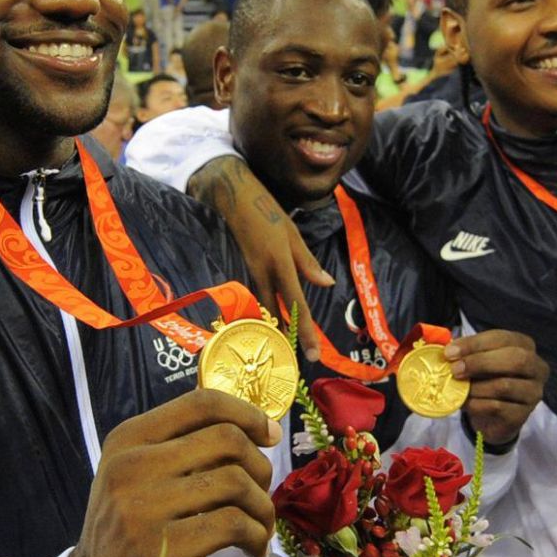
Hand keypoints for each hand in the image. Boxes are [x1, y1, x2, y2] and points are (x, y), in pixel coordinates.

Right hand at [67, 389, 282, 556]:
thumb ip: (178, 444)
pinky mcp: (162, 549)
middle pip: (226, 439)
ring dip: (262, 506)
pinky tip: (252, 547)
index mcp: (127, 439)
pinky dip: (255, 535)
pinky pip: (233, 524)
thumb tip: (247, 419)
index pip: (200, 403)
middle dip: (260, 464)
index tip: (270, 433)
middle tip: (263, 489)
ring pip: (235, 481)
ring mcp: (143, 508)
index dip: (246, 413)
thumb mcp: (137, 474)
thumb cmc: (128, 525)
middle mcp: (131, 466)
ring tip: (260, 525)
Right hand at [187, 156, 334, 361]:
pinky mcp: (243, 268)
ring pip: (265, 306)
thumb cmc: (265, 209)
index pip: (296, 302)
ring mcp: (250, 271)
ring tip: (287, 347)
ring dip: (276, 326)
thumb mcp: (292, 232)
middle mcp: (264, 271)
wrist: (230, 195)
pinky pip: (256, 294)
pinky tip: (269, 320)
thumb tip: (327, 284)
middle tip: (301, 360)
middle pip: (279, 311)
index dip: (305, 330)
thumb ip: (307, 261)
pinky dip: (265, 309)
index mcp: (280, 261)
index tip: (313, 354)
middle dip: (290, 336)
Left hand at [444, 330, 547, 446]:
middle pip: (515, 359)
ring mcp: (533, 392)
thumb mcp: (476, 360)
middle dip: (481, 362)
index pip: (502, 339)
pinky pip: (498, 407)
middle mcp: (536, 367)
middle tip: (455, 369)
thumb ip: (465, 352)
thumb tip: (448, 350)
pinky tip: (464, 402)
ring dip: (475, 386)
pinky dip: (476, 404)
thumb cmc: (485, 378)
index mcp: (525, 346)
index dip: (475, 344)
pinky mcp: (523, 415)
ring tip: (457, 388)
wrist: (492, 415)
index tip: (450, 352)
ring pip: (505, 385)